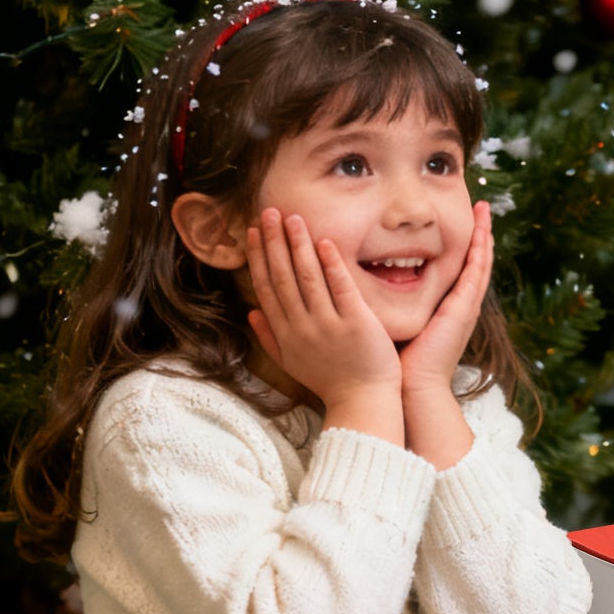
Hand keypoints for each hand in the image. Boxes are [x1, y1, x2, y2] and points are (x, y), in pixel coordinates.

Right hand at [246, 210, 403, 441]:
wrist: (363, 402)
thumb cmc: (331, 382)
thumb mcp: (292, 364)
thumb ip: (270, 338)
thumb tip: (250, 313)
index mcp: (286, 335)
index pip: (266, 288)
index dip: (259, 257)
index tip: (255, 232)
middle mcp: (302, 328)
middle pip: (282, 277)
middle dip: (274, 242)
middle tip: (269, 211)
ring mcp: (328, 326)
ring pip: (307, 278)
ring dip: (298, 245)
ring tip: (293, 218)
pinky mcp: (355, 324)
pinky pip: (340, 288)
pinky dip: (331, 265)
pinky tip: (325, 242)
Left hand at [396, 202, 491, 396]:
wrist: (414, 388)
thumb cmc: (400, 364)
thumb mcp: (398, 326)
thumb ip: (390, 306)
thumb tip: (367, 289)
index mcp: (446, 310)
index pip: (457, 270)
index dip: (459, 246)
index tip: (457, 223)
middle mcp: (460, 305)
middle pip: (473, 262)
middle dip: (478, 235)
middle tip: (481, 207)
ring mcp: (466, 306)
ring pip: (479, 262)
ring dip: (484, 235)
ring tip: (485, 209)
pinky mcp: (464, 308)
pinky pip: (476, 272)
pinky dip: (480, 249)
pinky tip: (481, 229)